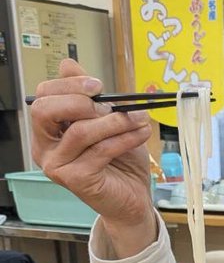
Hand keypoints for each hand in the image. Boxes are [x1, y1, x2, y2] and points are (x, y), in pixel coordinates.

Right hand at [30, 58, 157, 253]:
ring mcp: (57, 166)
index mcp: (47, 130)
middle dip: (80, 101)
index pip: (43, 97)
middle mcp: (44, 148)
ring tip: (140, 119)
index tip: (98, 84)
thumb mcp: (105, 121)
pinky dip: (125, 138)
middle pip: (46, 111)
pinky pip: (101, 150)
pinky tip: (141, 133)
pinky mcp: (76, 180)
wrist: (131, 198)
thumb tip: (68, 64)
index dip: (68, 85)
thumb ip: (88, 96)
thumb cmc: (118, 160)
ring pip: (81, 131)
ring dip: (115, 121)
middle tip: (111, 103)